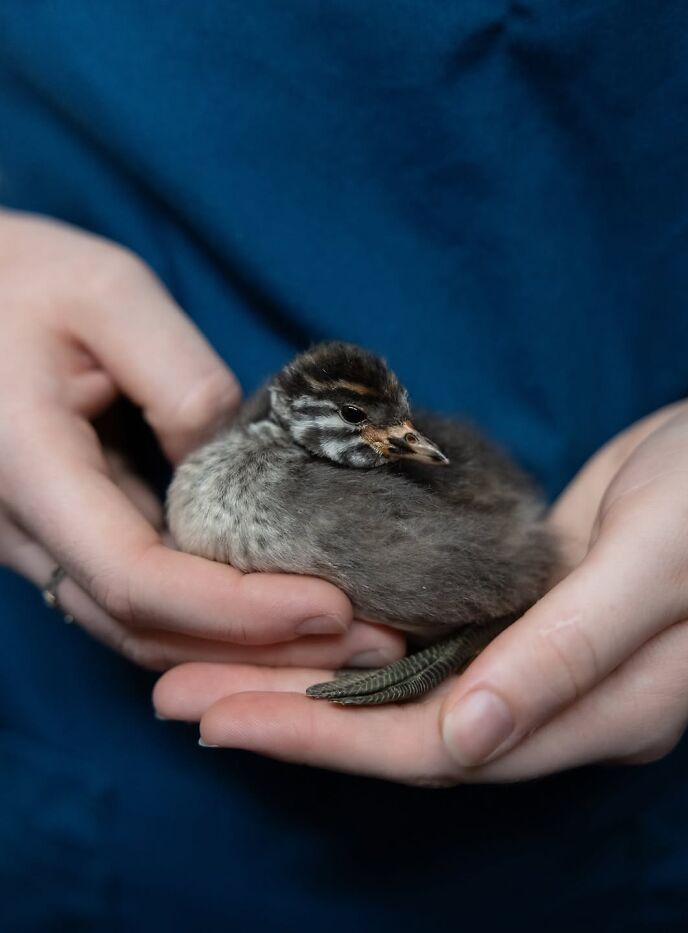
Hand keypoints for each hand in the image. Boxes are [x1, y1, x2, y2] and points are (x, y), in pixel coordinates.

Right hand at [0, 210, 403, 671]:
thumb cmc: (21, 278)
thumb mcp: (108, 293)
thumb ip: (180, 378)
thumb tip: (239, 466)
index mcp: (27, 469)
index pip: (136, 577)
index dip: (237, 609)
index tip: (333, 604)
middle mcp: (23, 530)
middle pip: (147, 629)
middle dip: (262, 648)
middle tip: (374, 641)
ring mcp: (40, 545)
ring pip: (143, 632)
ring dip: (246, 649)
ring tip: (348, 637)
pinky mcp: (66, 537)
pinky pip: (141, 602)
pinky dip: (215, 620)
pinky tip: (284, 609)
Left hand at [153, 397, 687, 783]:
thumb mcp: (658, 560)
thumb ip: (572, 653)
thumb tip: (470, 739)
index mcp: (597, 709)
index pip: (436, 747)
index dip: (327, 738)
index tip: (225, 718)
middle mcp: (553, 702)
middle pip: (400, 728)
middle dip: (290, 717)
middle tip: (183, 695)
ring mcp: (535, 660)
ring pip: (402, 689)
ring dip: (308, 680)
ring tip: (211, 666)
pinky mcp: (519, 613)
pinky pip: (422, 643)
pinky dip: (355, 641)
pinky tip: (299, 628)